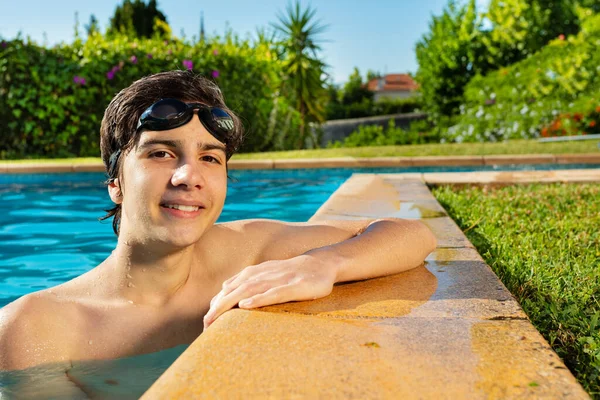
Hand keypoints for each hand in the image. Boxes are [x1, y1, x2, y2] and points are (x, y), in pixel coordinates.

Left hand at [203, 254, 337, 328]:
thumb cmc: (291, 273)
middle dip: (217, 308)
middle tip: (204, 325)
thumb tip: (223, 292)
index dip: (215, 306)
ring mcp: (278, 279)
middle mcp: (262, 275)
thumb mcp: (266, 276)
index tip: (205, 324)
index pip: (228, 290)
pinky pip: (273, 292)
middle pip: (234, 291)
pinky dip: (258, 298)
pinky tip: (246, 305)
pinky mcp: (293, 285)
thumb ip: (246, 283)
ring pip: (248, 291)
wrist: (320, 263)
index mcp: (254, 274)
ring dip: (230, 304)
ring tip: (215, 318)